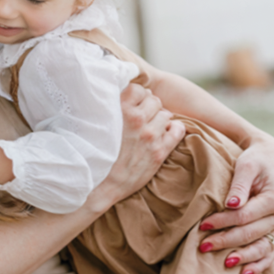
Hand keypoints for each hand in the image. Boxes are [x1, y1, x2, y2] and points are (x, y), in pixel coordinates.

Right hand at [88, 80, 185, 212]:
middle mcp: (136, 120)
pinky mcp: (159, 152)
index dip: (137, 95)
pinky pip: (177, 131)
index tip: (134, 103)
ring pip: (166, 114)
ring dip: (160, 118)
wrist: (99, 185)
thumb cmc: (96, 153)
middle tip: (144, 115)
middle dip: (150, 106)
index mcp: (119, 110)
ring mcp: (150, 136)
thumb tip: (123, 94)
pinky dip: (174, 129)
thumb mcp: (98, 124)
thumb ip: (112, 108)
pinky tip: (166, 132)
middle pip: (154, 100)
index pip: (138, 89)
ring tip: (152, 126)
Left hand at [196, 130, 273, 273]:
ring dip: (242, 257)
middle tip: (203, 246)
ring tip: (224, 263)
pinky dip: (258, 265)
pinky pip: (271, 254)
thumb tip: (231, 205)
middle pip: (251, 234)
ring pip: (262, 248)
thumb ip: (239, 185)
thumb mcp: (247, 165)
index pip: (244, 216)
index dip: (223, 222)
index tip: (202, 224)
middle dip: (226, 241)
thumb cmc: (256, 161)